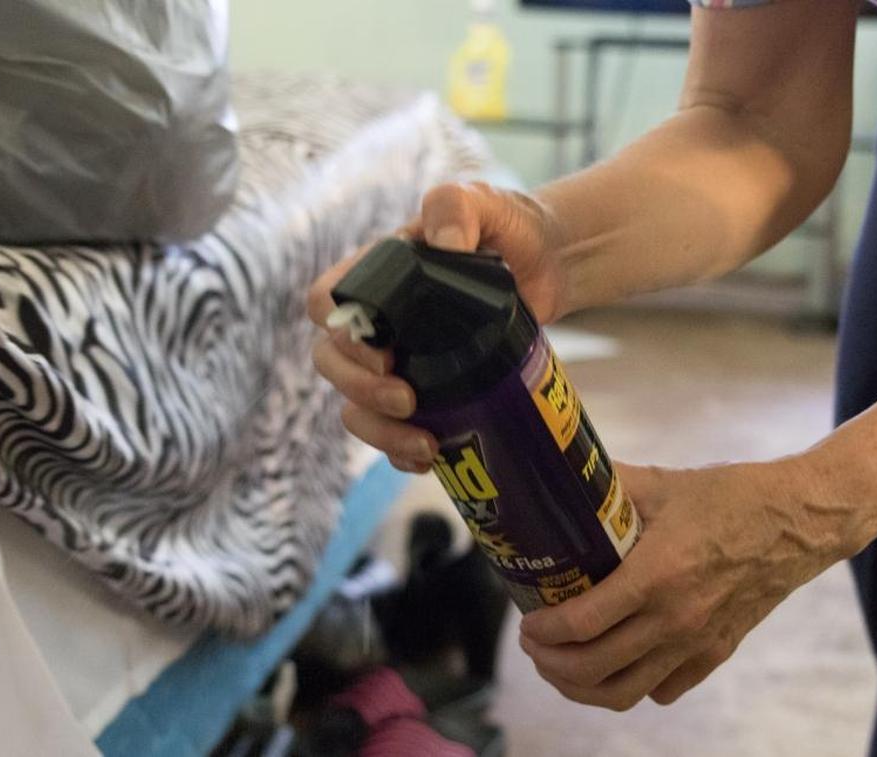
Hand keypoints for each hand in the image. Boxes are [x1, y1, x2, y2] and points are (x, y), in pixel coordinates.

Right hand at [308, 181, 570, 472]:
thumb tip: (443, 243)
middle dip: (359, 390)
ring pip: (355, 406)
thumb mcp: (483, 204)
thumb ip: (456, 207)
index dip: (341, 334)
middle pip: (331, 363)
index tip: (385, 352)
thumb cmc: (507, 228)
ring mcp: (399, 360)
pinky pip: (392, 430)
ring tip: (425, 444)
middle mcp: (377, 320)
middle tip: (406, 400)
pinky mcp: (427, 391)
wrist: (550, 265)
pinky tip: (429, 459)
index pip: (325, 302)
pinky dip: (401, 451)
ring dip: (378, 432)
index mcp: (376, 274)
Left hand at [518, 457, 862, 710]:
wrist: (800, 522)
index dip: (543, 630)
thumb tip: (563, 474)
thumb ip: (611, 486)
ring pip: (625, 692)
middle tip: (534, 644)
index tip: (526, 621)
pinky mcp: (716, 653)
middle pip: (593, 668)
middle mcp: (676, 619)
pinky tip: (614, 664)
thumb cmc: (732, 497)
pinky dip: (630, 686)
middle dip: (550, 662)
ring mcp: (698, 643)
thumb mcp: (663, 484)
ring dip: (582, 687)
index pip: (583, 623)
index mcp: (657, 575)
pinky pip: (662, 690)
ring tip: (562, 665)